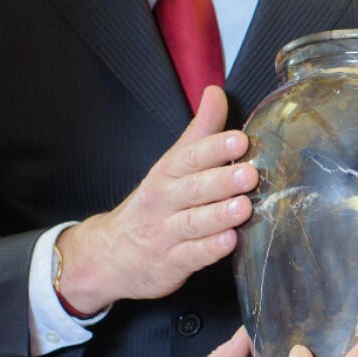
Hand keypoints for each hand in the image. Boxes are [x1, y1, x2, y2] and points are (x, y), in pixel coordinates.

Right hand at [55, 87, 254, 314]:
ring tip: (244, 207)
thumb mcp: (170, 165)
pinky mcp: (171, 263)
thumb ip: (198, 132)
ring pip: (194, 222)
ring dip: (220, 215)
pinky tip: (229, 242)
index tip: (240, 140)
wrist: (108, 254)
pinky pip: (192, 256)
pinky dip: (210, 250)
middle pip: (194, 188)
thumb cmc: (151, 205)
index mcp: (166, 174)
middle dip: (222, 180)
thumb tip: (216, 93)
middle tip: (250, 173)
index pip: (190, 156)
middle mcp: (164, 201)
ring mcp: (166, 233)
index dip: (215, 147)